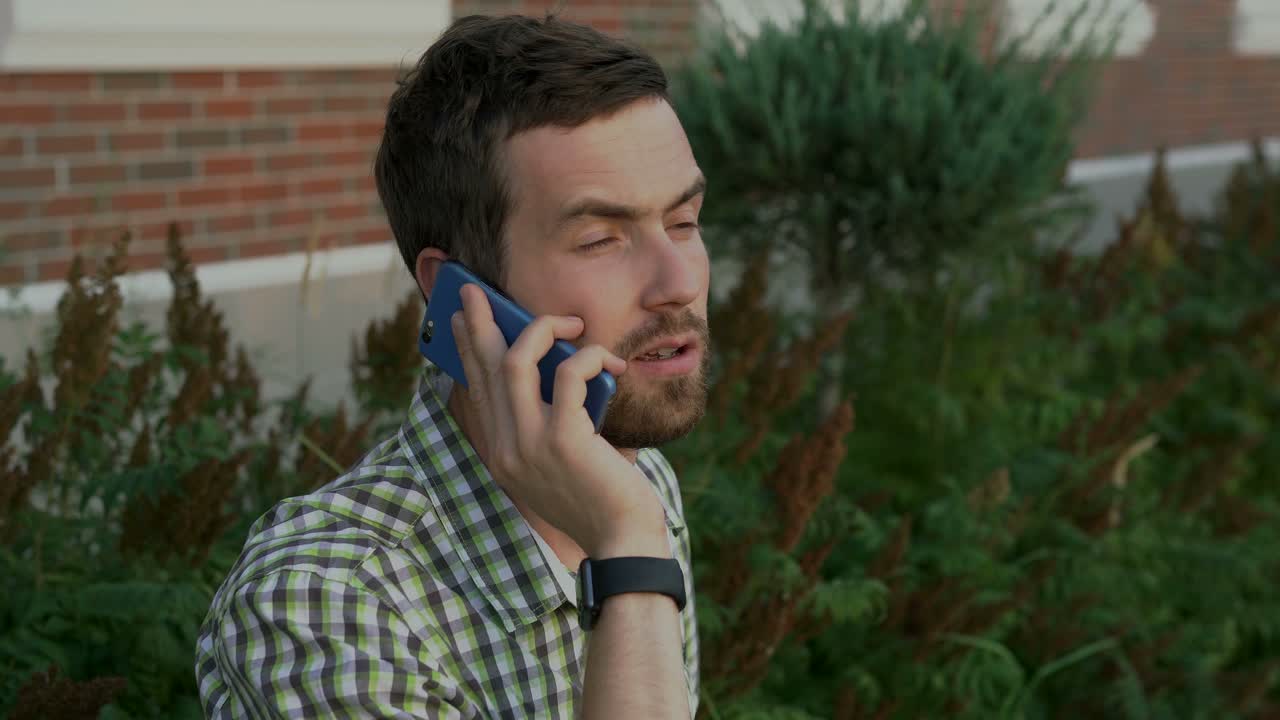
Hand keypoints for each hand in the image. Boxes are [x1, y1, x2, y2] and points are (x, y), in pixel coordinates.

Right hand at [451, 284, 667, 557]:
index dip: (468, 349)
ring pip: (516, 361)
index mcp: (502, 455)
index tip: (463, 319)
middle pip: (485, 367)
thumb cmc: (603, 500)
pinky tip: (608, 359)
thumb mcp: (562, 462)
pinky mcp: (563, 439)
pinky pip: (568, 374)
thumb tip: (561, 369)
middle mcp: (506, 448)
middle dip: (480, 323)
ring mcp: (530, 444)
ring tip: (570, 322)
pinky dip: (588, 356)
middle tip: (478, 292)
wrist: (622, 543)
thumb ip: (550, 424)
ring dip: (542, 329)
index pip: (476, 391)